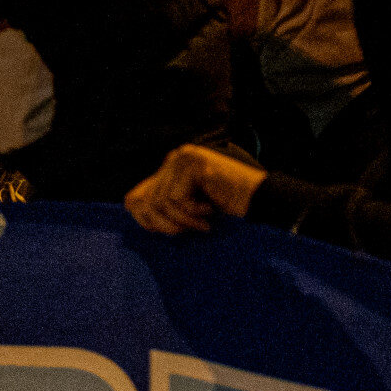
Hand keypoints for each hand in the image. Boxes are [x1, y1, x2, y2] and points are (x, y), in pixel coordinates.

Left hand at [126, 144, 266, 234]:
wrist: (261, 202)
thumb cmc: (227, 209)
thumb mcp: (188, 208)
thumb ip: (164, 204)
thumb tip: (129, 203)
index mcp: (171, 167)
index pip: (136, 197)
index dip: (147, 221)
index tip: (173, 232)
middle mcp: (175, 158)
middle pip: (147, 201)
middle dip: (166, 225)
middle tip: (189, 232)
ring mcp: (185, 158)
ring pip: (161, 202)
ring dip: (183, 221)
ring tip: (203, 224)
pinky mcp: (194, 164)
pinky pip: (176, 199)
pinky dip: (192, 214)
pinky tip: (211, 212)